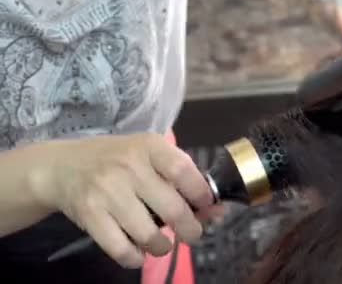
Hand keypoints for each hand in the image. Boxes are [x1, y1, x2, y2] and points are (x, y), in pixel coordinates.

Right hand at [29, 133, 213, 267]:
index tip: (206, 207)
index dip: (201, 193)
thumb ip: (181, 177)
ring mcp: (108, 191)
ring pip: (148, 233)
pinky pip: (120, 248)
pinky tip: (139, 254)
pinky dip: (135, 258)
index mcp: (149, 147)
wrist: (62, 166)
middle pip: (172, 208)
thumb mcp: (148, 155)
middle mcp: (129, 166)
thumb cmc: (116, 159)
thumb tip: (216, 209)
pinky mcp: (90, 215)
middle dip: (190, 229)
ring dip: (163, 247)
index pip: (183, 170)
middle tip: (192, 234)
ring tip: (163, 244)